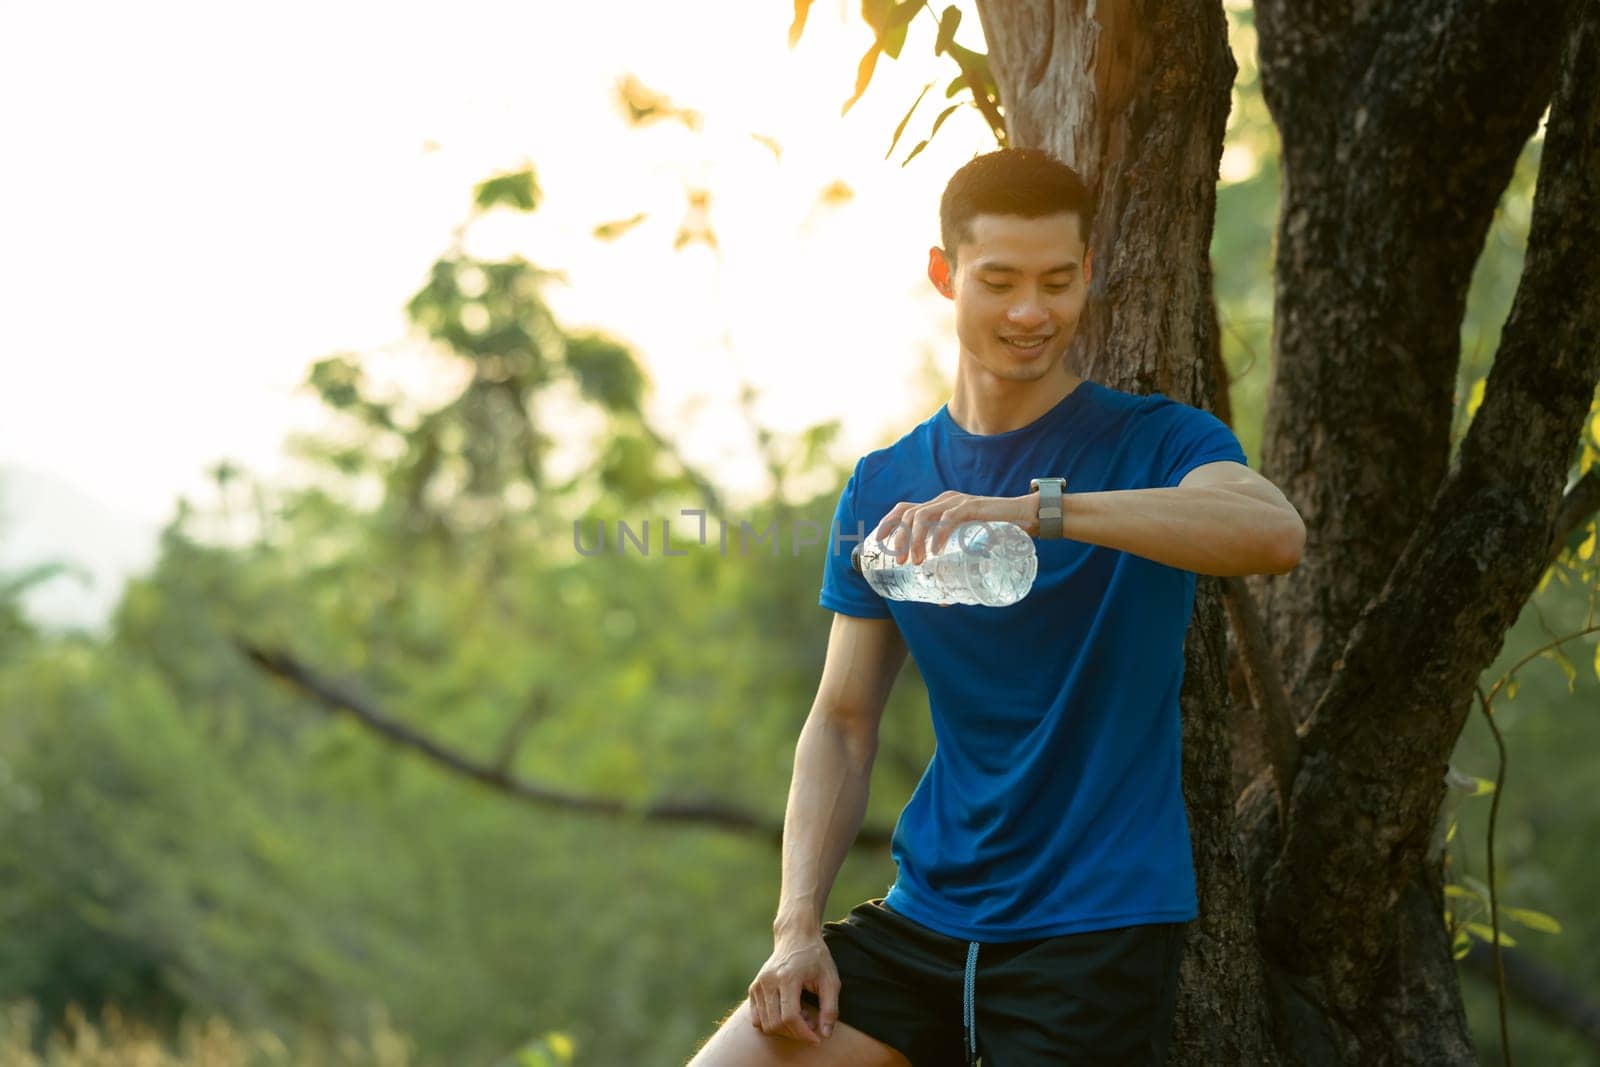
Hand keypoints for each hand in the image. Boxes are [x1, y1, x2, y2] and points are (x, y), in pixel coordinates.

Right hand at [747, 935, 839, 1043]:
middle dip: (795, 1033)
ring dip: (784, 1030)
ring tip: (802, 1017)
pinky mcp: (754, 988)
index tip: (817, 1039)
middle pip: (775, 1024)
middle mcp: (768, 981)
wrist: (796, 936)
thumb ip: (830, 1009)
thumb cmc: (816, 958)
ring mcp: (758, 984)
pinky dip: (772, 1024)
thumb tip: (825, 1035)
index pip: (790, 1017)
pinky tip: (788, 1013)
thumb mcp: (831, 980)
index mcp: (787, 977)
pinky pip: (757, 1019)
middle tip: (811, 1024)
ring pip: (765, 1024)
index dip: (804, 1033)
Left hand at [873, 490, 1035, 565]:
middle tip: (900, 563)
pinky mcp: (971, 507)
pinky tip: (935, 552)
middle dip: (899, 539)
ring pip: (923, 515)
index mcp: (938, 507)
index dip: (887, 523)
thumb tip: (941, 599)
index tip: (878, 542)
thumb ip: (955, 568)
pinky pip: (948, 518)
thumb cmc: (998, 535)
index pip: (904, 508)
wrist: (1027, 517)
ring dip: (915, 540)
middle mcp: (943, 501)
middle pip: (909, 514)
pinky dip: (938, 535)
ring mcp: (956, 502)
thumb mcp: (969, 548)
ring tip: (916, 562)